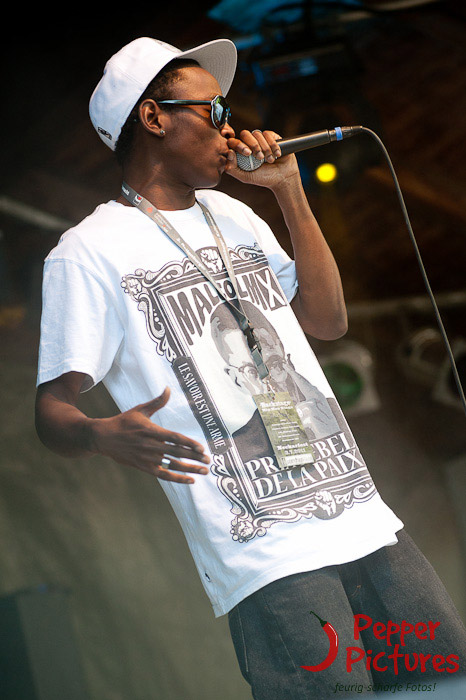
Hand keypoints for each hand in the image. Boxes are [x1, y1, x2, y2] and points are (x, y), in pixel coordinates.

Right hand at [90, 387, 209, 483]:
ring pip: (172, 465)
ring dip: (190, 469)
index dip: (189, 443)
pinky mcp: (144, 467)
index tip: (202, 448)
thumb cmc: (124, 422)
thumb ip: (157, 402)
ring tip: (204, 470)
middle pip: (176, 453)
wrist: (103, 438)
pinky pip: (164, 475)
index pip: (174, 438)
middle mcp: (150, 446)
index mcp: (151, 430)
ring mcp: (147, 458)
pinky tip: (190, 480)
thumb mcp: (140, 410)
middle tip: (208, 460)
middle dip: (194, 457)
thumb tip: (168, 389)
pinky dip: (177, 479)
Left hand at [225, 129, 300, 189]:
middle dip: (253, 145)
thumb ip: (232, 169)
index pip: (234, 141)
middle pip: (244, 133)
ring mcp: (261, 139)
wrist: (283, 177)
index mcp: (241, 152)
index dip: (239, 145)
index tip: (247, 154)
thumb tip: (229, 152)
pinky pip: (268, 134)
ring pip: (257, 134)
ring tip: (270, 160)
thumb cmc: (264, 178)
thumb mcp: (246, 177)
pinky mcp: (272, 137)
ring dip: (265, 148)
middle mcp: (249, 144)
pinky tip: (277, 155)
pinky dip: (273, 145)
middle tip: (259, 157)